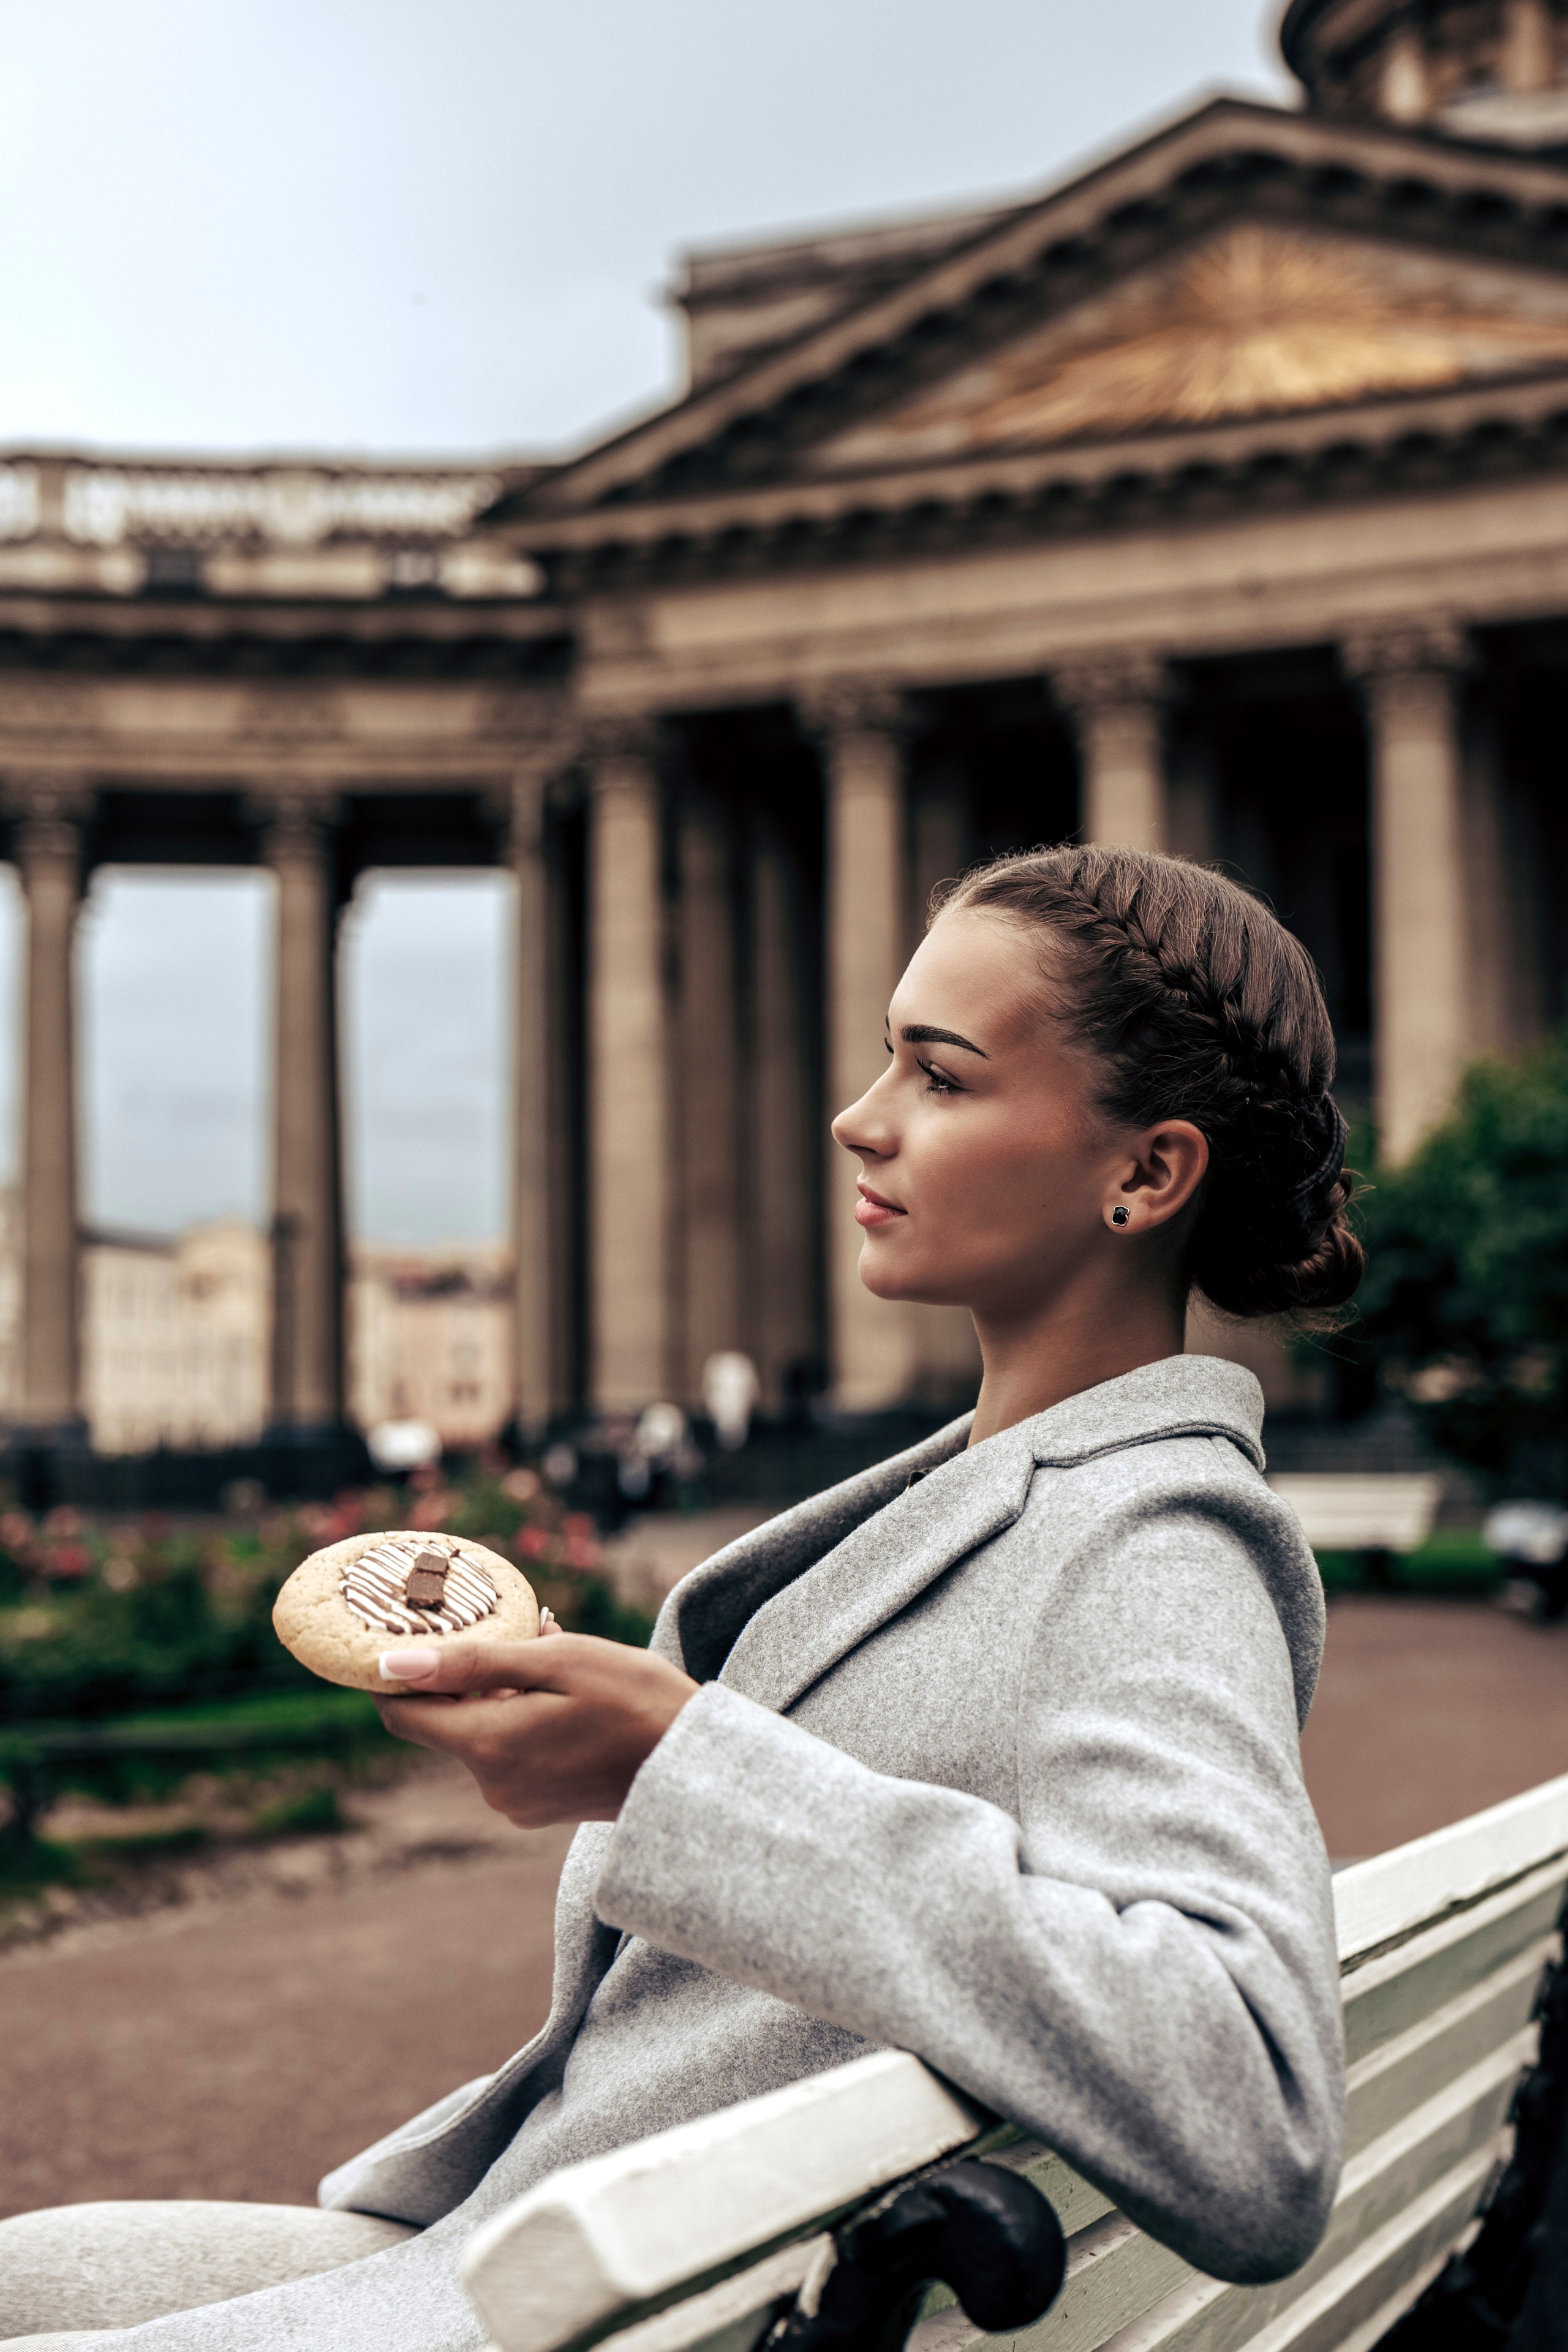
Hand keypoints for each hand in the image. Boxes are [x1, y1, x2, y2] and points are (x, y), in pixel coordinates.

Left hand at [372, 1629, 699, 1826]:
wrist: (695, 1766)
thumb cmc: (633, 1699)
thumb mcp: (556, 1661)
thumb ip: (470, 1664)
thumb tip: (391, 1664)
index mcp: (488, 1747)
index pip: (404, 1715)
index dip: (398, 1676)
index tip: (412, 1638)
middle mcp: (491, 1785)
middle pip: (449, 1722)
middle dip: (471, 1677)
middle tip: (522, 1634)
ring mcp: (516, 1802)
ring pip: (484, 1735)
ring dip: (504, 1697)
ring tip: (558, 1662)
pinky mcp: (540, 1808)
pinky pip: (512, 1756)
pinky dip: (525, 1722)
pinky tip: (570, 1699)